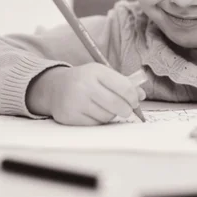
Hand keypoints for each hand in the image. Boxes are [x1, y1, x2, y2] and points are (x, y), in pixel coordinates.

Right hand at [26, 63, 145, 124]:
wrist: (55, 87)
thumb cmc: (85, 80)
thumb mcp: (103, 75)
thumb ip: (123, 83)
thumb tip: (141, 95)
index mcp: (95, 72)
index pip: (124, 87)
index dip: (133, 97)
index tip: (135, 101)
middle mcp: (84, 85)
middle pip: (117, 104)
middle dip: (126, 110)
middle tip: (126, 110)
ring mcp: (75, 102)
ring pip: (106, 116)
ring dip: (111, 115)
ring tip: (105, 108)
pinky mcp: (69, 117)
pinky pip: (94, 124)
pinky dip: (99, 120)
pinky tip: (94, 112)